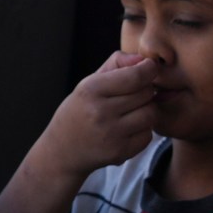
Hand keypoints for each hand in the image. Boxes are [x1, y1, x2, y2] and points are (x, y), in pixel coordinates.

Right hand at [29, 54, 161, 181]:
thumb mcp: (90, 82)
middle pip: (146, 94)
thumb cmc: (80, 110)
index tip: (149, 67)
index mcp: (91, 89)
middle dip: (146, 90)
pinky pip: (147, 135)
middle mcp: (100, 112)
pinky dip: (143, 130)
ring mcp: (111, 134)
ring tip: (134, 110)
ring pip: (151, 114)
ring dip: (147, 110)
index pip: (135, 76)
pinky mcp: (119, 152)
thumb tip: (144, 60)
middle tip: (136, 92)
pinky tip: (129, 128)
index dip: (149, 69)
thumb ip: (117, 64)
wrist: (62, 149)